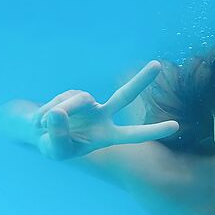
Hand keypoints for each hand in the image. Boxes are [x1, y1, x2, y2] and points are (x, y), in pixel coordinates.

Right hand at [32, 60, 178, 159]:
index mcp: (107, 136)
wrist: (39, 132)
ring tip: (44, 126)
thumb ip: (59, 136)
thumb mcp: (56, 149)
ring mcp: (90, 103)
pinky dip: (47, 113)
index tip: (176, 126)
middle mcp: (103, 116)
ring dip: (57, 114)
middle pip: (125, 96)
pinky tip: (43, 120)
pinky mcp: (74, 94)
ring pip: (76, 102)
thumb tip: (59, 111)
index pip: (133, 134)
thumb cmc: (54, 145)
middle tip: (158, 64)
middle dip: (140, 81)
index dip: (153, 131)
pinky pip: (60, 101)